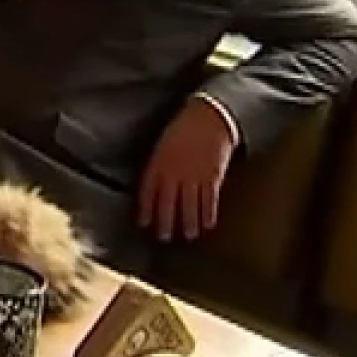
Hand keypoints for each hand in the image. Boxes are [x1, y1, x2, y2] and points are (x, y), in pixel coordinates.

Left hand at [137, 97, 236, 241]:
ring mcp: (194, 176)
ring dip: (188, 223)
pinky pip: (209, 201)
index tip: (143, 223)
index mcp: (158, 164)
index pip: (148, 192)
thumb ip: (158, 166)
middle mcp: (174, 173)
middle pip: (168, 204)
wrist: (207, 119)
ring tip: (189, 235)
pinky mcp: (212, 177)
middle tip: (164, 237)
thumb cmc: (181, 129)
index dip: (146, 209)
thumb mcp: (162, 146)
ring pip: (190, 206)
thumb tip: (155, 187)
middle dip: (165, 222)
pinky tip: (207, 224)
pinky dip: (208, 214)